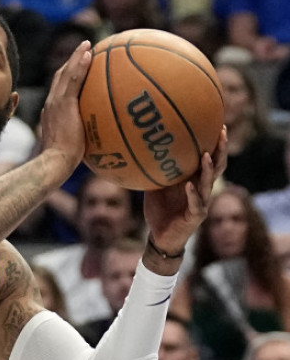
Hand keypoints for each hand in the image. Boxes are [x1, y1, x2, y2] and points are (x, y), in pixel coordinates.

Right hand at [38, 40, 92, 173]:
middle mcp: (51, 104)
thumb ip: (83, 138)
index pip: (60, 89)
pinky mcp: (62, 104)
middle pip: (60, 77)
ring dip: (76, 57)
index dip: (69, 76)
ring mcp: (55, 103)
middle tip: (86, 50)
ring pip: (65, 74)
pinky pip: (72, 79)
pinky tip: (90, 53)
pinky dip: (79, 64)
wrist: (56, 162)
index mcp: (53, 113)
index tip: (81, 67)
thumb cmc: (65, 161)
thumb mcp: (75, 147)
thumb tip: (101, 141)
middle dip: (71, 62)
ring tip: (88, 45)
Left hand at [143, 124, 227, 267]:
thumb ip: (153, 170)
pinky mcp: (196, 216)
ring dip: (208, 169)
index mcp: (195, 180)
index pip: (209, 157)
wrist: (159, 237)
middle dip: (220, 149)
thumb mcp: (154, 186)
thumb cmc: (158, 210)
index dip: (215, 142)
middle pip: (217, 166)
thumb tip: (139, 150)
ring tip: (206, 155)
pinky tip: (189, 185)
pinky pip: (197, 204)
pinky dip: (193, 194)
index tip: (216, 123)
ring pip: (209, 183)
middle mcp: (202, 189)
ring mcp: (202, 202)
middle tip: (221, 132)